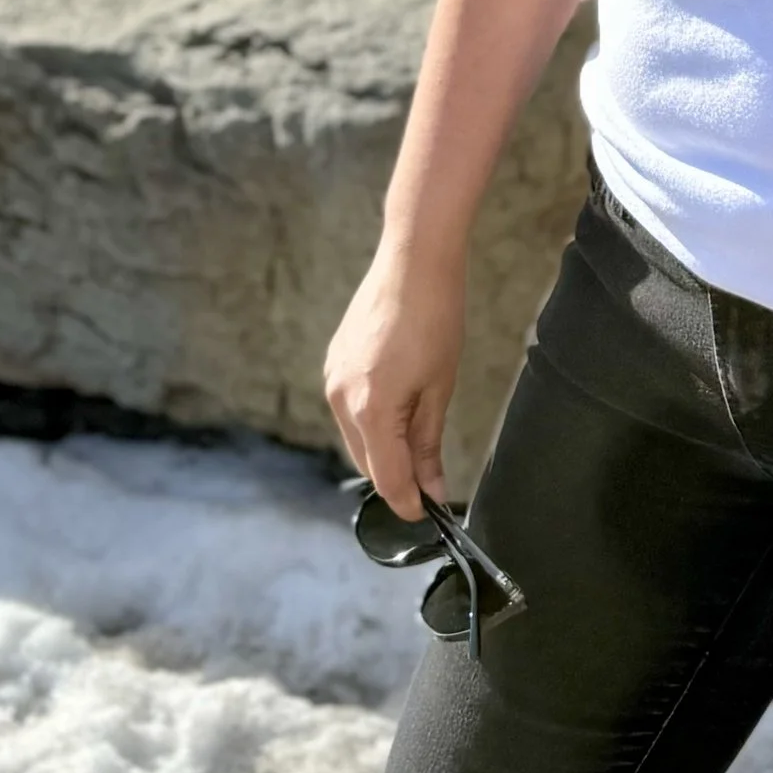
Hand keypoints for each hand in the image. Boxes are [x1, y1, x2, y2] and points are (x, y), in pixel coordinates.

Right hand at [322, 246, 465, 520]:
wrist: (414, 259)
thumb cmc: (435, 317)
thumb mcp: (440, 387)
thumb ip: (428, 444)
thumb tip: (433, 490)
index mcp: (370, 410)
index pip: (387, 478)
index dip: (409, 502)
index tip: (430, 513)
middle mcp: (341, 399)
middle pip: (367, 462)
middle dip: (395, 477)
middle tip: (430, 481)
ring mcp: (332, 378)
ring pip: (355, 437)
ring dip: (382, 448)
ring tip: (418, 439)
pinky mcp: (333, 362)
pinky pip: (348, 409)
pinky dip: (370, 421)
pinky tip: (397, 407)